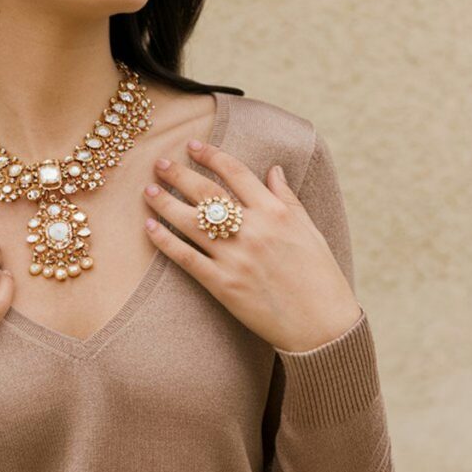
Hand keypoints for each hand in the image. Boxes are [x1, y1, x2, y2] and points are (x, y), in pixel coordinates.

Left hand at [142, 140, 361, 352]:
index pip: (236, 173)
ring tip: (149, 191)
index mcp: (276, 213)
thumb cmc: (320, 277)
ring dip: (165, 203)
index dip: (212, 156)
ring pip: (191, 221)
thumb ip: (287, 198)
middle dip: (179, 174)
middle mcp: (253, 230)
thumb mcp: (309, 230)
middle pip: (207, 193)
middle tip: (159, 163)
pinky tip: (150, 227)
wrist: (322, 326)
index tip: (193, 145)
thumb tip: (273, 169)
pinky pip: (187, 257)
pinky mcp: (223, 284)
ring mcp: (236, 257)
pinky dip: (165, 241)